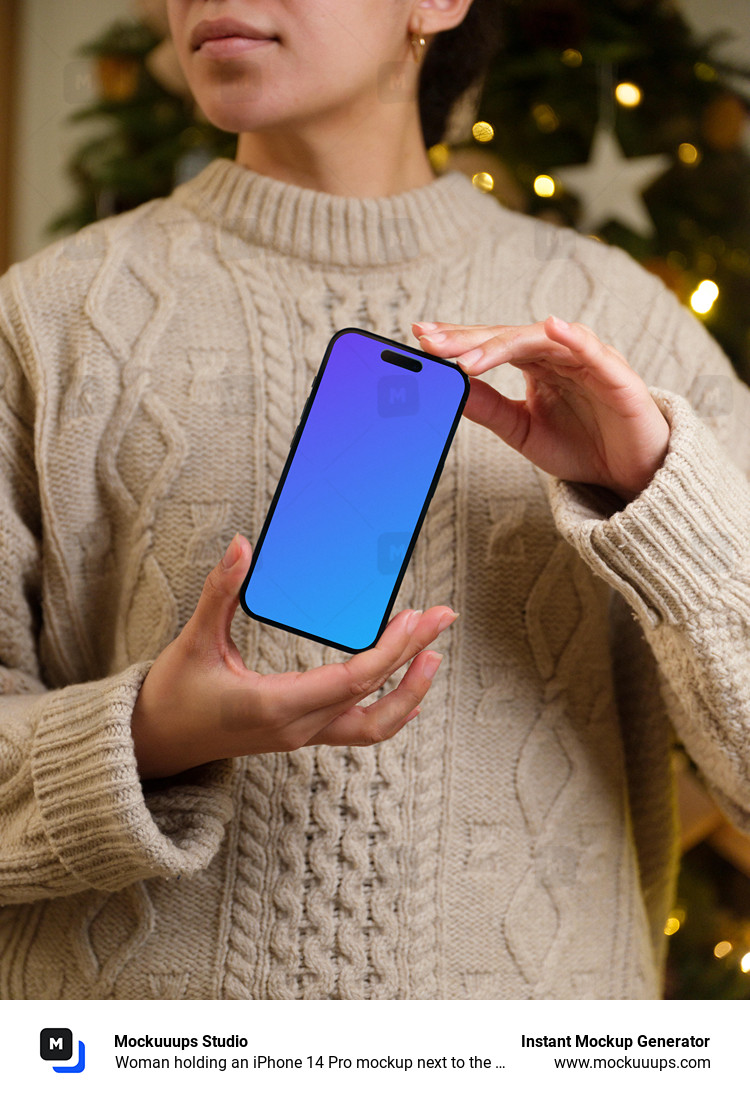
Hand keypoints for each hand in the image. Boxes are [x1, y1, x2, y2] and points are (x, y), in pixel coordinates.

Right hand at [131, 534, 456, 779]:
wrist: (154, 745)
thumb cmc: (172, 695)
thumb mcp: (194, 640)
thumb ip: (220, 591)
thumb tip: (241, 544)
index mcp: (276, 706)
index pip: (352, 682)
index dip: (389, 652)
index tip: (415, 620)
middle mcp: (297, 728)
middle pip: (375, 700)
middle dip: (414, 660)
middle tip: (443, 618)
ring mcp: (301, 736)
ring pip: (374, 727)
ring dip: (410, 694)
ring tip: (432, 655)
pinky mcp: (299, 735)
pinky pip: (357, 730)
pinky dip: (390, 710)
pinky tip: (408, 692)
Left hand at [412, 316, 669, 501]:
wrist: (631, 472)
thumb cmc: (581, 445)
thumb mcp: (522, 431)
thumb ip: (489, 408)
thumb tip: (450, 389)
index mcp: (536, 363)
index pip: (491, 344)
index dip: (457, 340)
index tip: (420, 337)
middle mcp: (559, 353)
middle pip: (508, 337)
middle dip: (468, 339)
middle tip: (431, 342)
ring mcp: (587, 359)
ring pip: (540, 340)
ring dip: (503, 345)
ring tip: (469, 357)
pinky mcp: (616, 374)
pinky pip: (592, 350)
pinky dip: (573, 337)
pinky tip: (553, 327)